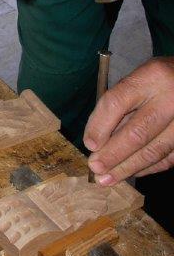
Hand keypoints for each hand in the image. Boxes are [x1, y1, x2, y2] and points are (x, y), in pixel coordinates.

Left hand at [84, 57, 173, 183]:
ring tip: (107, 179)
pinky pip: (168, 158)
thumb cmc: (161, 79)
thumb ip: (121, 103)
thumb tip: (97, 140)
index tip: (89, 144)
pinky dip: (147, 168)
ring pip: (153, 150)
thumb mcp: (141, 78)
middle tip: (95, 167)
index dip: (100, 125)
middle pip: (137, 132)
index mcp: (151, 76)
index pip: (117, 102)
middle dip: (112, 154)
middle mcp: (171, 98)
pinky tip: (131, 172)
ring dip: (127, 167)